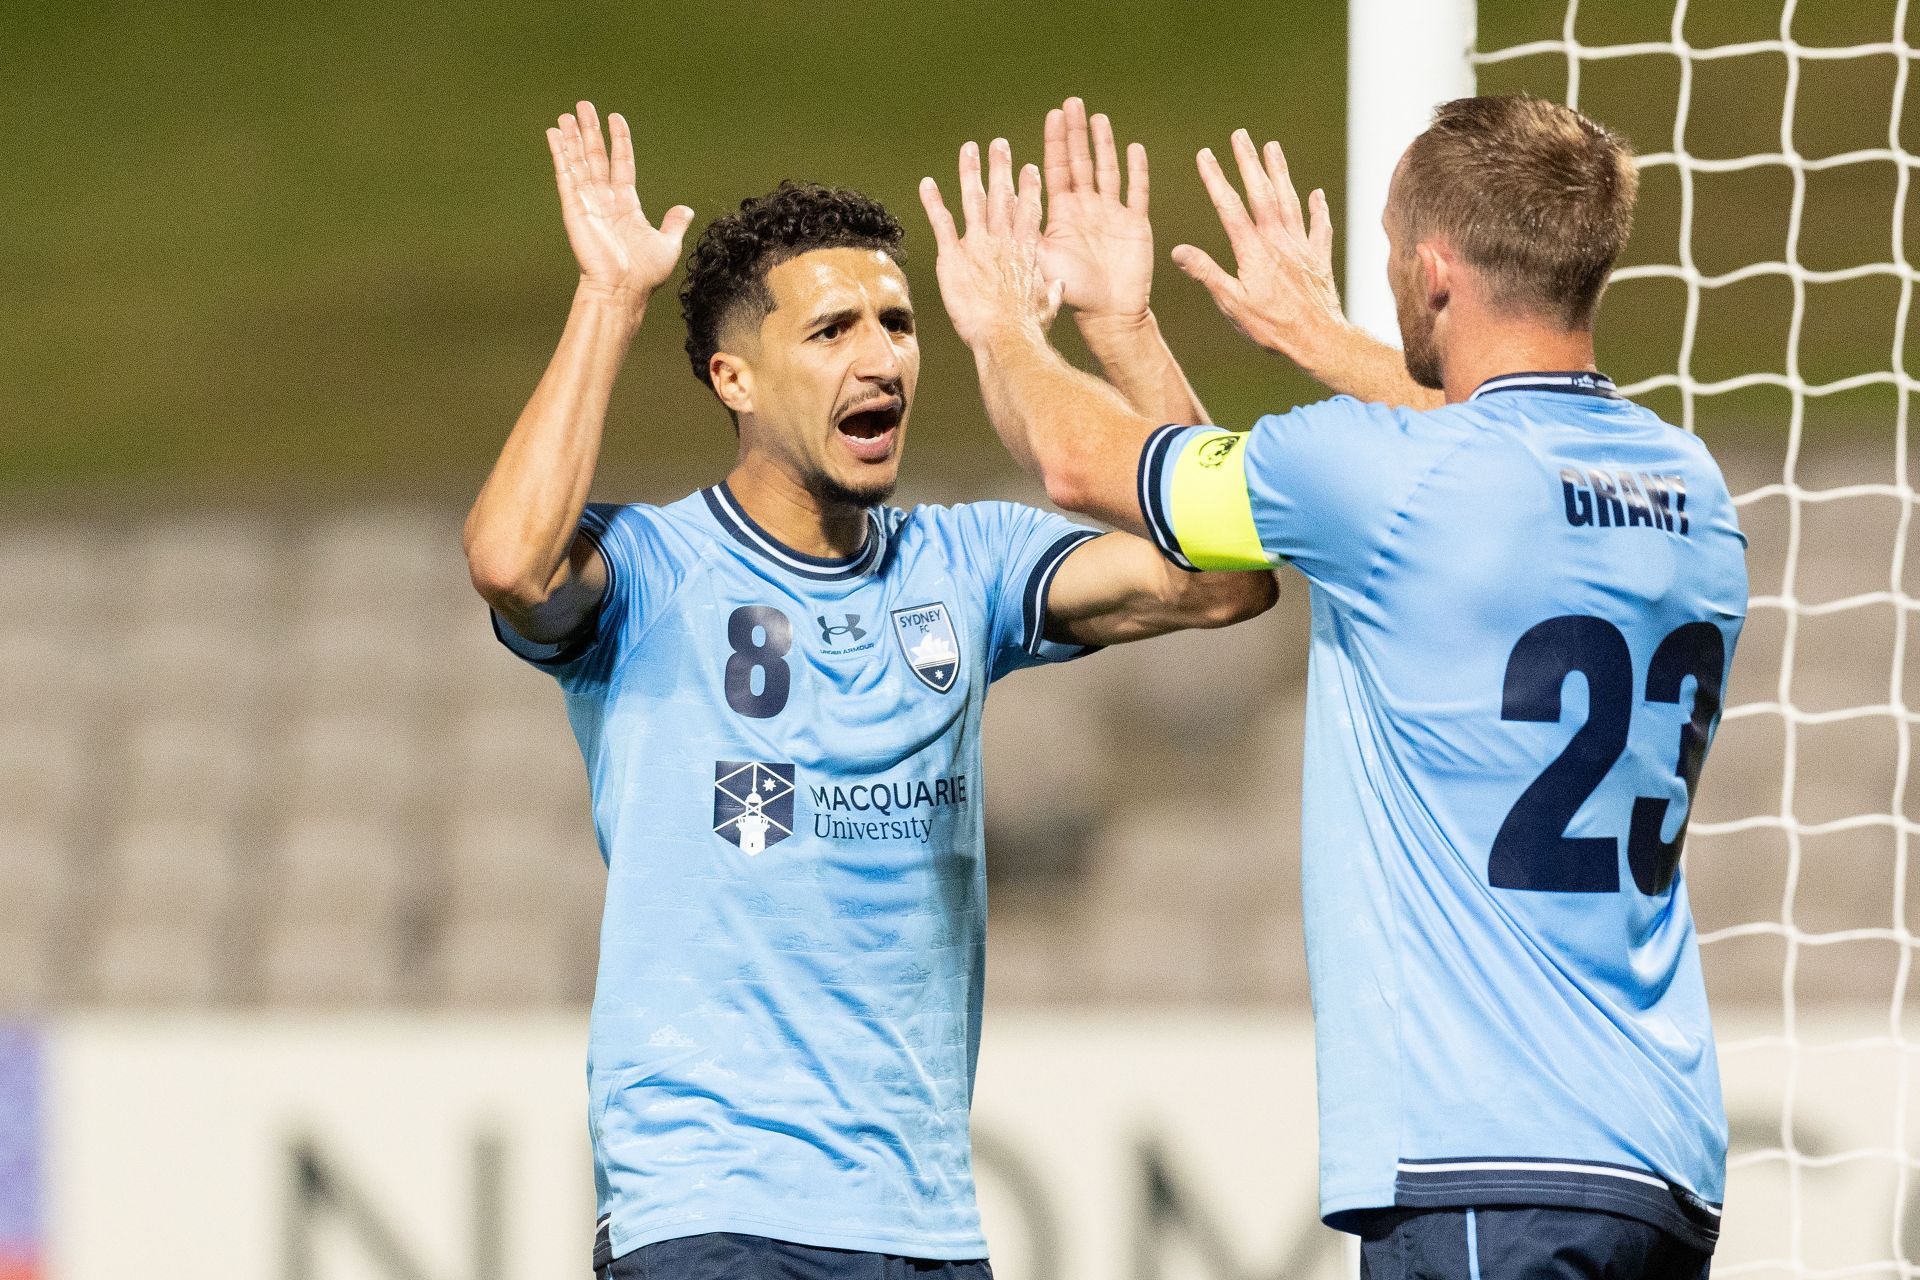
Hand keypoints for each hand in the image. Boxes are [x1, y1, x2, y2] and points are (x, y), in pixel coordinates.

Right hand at [546, 101, 692, 312]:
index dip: (620, 141)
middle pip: (596, 157)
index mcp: (626, 205)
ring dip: (573, 137)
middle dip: (590, 132)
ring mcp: (587, 202)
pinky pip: (565, 174)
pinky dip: (560, 153)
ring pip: (579, 161)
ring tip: (567, 114)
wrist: (622, 290)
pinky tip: (554, 134)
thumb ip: (673, 224)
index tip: (616, 118)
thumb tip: (685, 209)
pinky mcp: (573, 206)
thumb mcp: (667, 244)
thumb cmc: (644, 274)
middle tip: (584, 106)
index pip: (622, 164)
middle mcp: (605, 200)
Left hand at [919, 138, 1062, 350]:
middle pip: (1002, 195)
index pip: (1028, 211)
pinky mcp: (952, 256)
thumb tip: (1060, 286)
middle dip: (1000, 168)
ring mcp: (977, 245)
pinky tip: (927, 184)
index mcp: (1025, 250)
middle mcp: (1002, 240)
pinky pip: (941, 223)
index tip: (1030, 168)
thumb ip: (1052, 291)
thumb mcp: (1046, 307)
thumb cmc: (1027, 327)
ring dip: (970, 172)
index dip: (1028, 188)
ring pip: (973, 200)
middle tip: (998, 145)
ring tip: (968, 149)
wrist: (1004, 336)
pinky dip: (933, 202)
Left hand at [1037, 98, 1152, 325]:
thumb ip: (1024, 233)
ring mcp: (1112, 214)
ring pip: (1107, 170)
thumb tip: (999, 210)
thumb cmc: (1071, 292)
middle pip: (1081, 161)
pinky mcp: (1135, 223)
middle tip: (1072, 102)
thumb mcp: (1040, 259)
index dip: (1055, 142)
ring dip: (1103, 144)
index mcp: (1062, 214)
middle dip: (1076, 133)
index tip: (1052, 115)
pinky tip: (1133, 148)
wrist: (1108, 314)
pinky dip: (1137, 170)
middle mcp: (1086, 208)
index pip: (1057, 169)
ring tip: (1098, 117)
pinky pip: (1137, 191)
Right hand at [1171, 130, 1345, 363]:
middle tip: (1240, 135)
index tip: (1205, 154)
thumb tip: (1178, 250)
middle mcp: (1278, 240)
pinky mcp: (1319, 259)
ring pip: (1290, 200)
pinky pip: (1320, 227)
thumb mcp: (1231, 303)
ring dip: (1280, 172)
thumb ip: (1206, 272)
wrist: (1317, 338)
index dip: (1215, 179)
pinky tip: (1317, 194)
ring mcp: (1301, 246)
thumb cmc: (1271, 326)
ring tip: (1272, 147)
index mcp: (1253, 249)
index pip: (1229, 206)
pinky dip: (1319, 209)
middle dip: (1249, 161)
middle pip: (1262, 192)